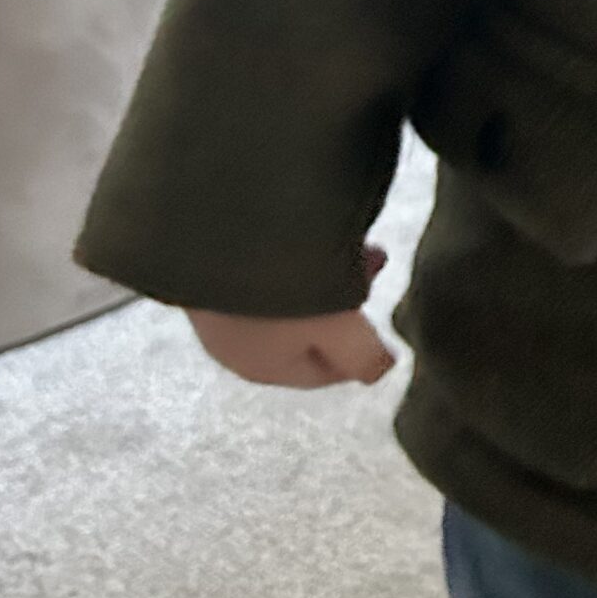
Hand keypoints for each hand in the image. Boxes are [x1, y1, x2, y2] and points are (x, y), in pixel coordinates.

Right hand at [185, 244, 396, 388]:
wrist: (218, 227)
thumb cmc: (284, 290)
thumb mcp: (340, 329)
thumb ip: (364, 356)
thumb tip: (380, 370)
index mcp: (262, 368)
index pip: (321, 372)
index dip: (359, 348)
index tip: (386, 314)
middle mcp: (233, 342)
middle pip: (303, 330)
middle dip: (346, 300)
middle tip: (375, 260)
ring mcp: (217, 303)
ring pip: (285, 295)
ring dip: (323, 271)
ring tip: (352, 233)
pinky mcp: (210, 263)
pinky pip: (263, 265)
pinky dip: (294, 253)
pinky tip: (310, 224)